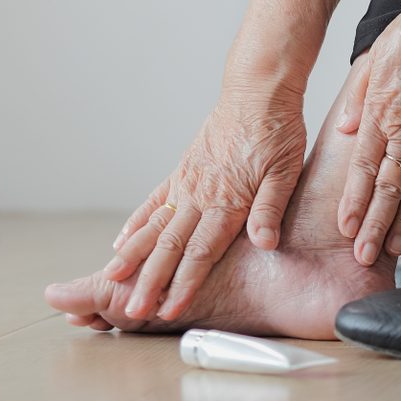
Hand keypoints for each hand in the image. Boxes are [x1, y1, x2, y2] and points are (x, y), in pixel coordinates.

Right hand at [104, 85, 305, 319]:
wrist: (257, 90)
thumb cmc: (277, 130)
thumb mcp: (286, 170)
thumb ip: (271, 208)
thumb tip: (264, 243)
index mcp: (227, 200)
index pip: (201, 252)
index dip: (185, 284)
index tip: (169, 310)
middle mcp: (200, 194)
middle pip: (170, 247)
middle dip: (151, 281)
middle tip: (134, 310)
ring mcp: (187, 182)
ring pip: (155, 226)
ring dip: (134, 257)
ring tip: (113, 282)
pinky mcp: (183, 170)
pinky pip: (154, 201)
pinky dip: (137, 223)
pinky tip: (121, 243)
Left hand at [335, 0, 400, 265]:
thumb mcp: (373, 58)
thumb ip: (357, 97)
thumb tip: (344, 130)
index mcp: (380, 115)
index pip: (362, 169)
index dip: (353, 202)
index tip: (344, 227)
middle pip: (387, 190)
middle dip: (373, 226)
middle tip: (362, 255)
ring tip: (391, 248)